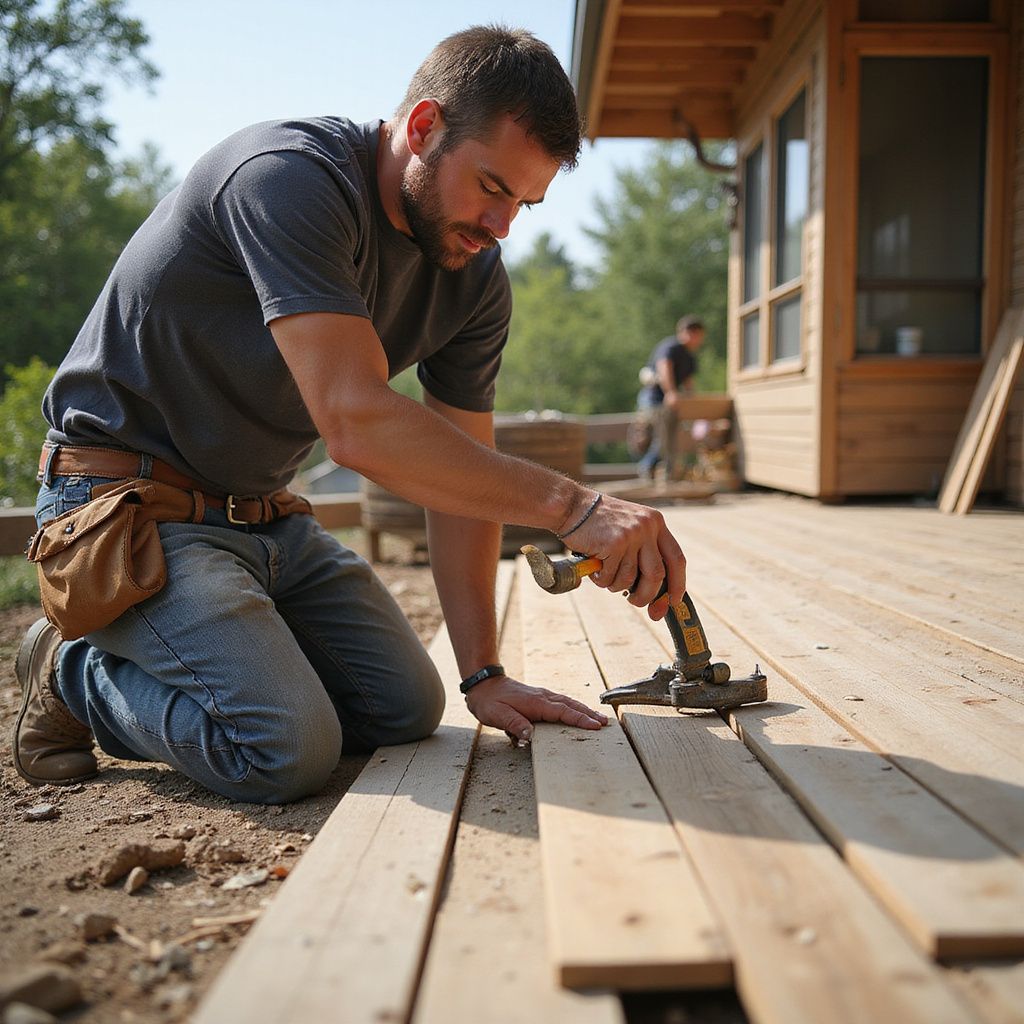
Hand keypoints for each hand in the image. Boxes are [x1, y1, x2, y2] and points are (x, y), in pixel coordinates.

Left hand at [464, 674, 607, 744]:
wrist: (483, 684)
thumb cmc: (490, 702)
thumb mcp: (498, 715)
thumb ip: (515, 725)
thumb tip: (531, 736)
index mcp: (536, 703)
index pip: (563, 712)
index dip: (580, 719)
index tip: (595, 726)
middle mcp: (542, 698)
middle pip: (571, 705)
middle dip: (588, 714)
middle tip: (605, 723)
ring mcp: (542, 696)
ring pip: (568, 702)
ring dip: (584, 710)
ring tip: (598, 718)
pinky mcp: (539, 698)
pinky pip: (561, 702)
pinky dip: (574, 707)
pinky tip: (578, 712)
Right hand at [561, 493, 685, 619]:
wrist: (573, 507)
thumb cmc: (600, 525)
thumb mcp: (630, 529)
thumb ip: (644, 554)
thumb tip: (656, 596)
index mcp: (656, 523)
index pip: (677, 559)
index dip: (678, 584)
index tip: (673, 602)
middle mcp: (648, 527)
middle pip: (657, 574)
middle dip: (647, 595)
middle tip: (635, 602)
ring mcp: (631, 534)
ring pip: (631, 578)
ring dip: (616, 586)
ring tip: (605, 576)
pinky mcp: (614, 543)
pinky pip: (612, 576)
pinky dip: (602, 580)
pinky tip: (595, 570)